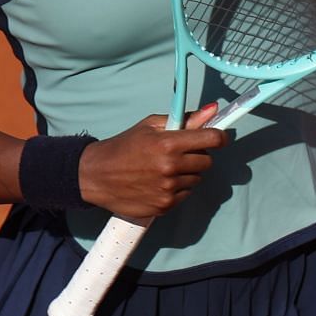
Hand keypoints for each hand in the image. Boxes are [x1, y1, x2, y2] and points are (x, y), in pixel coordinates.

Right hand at [77, 103, 228, 218]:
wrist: (96, 175)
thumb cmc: (123, 147)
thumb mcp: (150, 126)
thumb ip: (185, 119)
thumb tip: (213, 110)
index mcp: (168, 144)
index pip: (212, 140)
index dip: (219, 137)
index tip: (218, 138)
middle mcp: (170, 167)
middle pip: (207, 161)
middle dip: (198, 155)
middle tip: (180, 153)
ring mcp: (168, 189)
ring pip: (196, 179)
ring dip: (187, 173)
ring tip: (165, 168)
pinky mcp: (164, 205)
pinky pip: (185, 194)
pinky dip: (177, 189)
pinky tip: (159, 182)